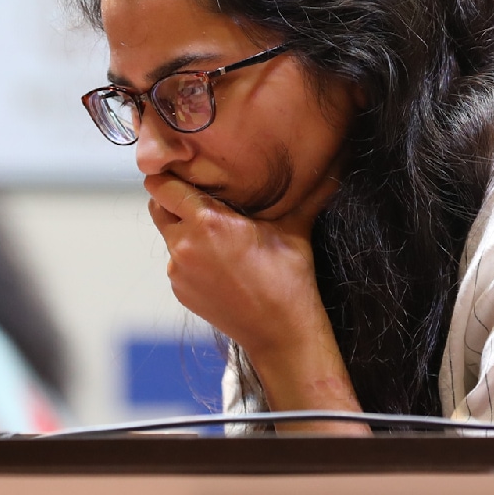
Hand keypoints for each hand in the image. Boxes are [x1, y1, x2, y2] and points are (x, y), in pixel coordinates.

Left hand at [144, 173, 363, 419]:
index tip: (182, 174)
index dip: (168, 177)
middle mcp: (185, 244)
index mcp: (207, 221)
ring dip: (183, 231)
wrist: (280, 332)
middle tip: (198, 201)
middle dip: (172, 202)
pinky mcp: (179, 290)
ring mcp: (178, 271)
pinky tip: (219, 264)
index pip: (162, 186)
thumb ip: (305, 191)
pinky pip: (176, 263)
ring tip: (217, 237)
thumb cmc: (289, 279)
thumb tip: (336, 162)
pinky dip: (190, 258)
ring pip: (168, 237)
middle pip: (157, 208)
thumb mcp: (295, 228)